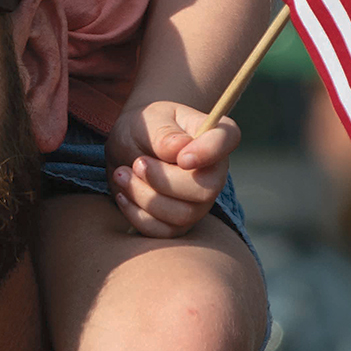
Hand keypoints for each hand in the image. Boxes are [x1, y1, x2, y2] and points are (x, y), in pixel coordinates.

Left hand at [106, 102, 238, 237]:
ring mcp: (200, 201)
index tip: (182, 158)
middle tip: (136, 164)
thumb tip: (179, 148)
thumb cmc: (145, 129)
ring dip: (145, 197)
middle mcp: (215, 171)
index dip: (209, 151)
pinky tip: (123, 195)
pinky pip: (164, 231)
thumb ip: (163, 132)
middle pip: (205, 189)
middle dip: (163, 181)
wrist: (128, 150)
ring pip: (183, 215)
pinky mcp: (180, 222)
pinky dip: (137, 215)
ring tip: (122, 174)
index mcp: (214, 135)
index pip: (228, 138)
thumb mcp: (148, 120)